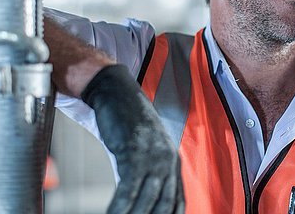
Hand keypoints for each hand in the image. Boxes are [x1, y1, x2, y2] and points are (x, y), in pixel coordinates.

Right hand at [82, 65, 183, 213]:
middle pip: (164, 206)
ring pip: (147, 201)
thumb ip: (148, 174)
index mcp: (173, 163)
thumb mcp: (145, 150)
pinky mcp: (135, 152)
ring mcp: (153, 157)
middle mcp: (168, 162)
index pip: (177, 203)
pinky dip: (119, 208)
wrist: (116, 93)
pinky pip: (128, 189)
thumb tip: (141, 199)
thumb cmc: (128, 124)